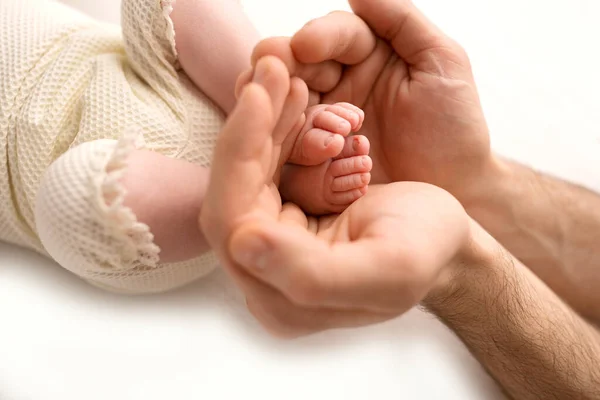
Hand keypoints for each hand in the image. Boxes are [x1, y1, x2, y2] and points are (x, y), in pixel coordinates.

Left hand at [202, 54, 473, 337]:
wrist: (445, 240)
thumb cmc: (428, 253)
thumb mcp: (388, 269)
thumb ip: (313, 274)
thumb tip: (241, 243)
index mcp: (282, 299)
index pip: (232, 219)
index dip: (238, 153)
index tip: (259, 94)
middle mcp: (264, 274)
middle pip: (232, 191)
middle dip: (250, 125)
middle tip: (271, 69)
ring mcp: (270, 244)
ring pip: (246, 172)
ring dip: (262, 120)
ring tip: (281, 73)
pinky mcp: (282, 217)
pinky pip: (264, 166)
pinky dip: (275, 127)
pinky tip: (291, 96)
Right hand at [250, 0, 495, 200]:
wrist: (458, 189)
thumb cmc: (455, 126)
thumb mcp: (441, 63)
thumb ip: (401, 21)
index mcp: (368, 54)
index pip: (336, 34)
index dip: (319, 37)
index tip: (305, 46)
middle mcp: (341, 83)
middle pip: (300, 66)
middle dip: (282, 65)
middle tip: (267, 67)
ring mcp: (326, 122)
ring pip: (287, 103)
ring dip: (276, 102)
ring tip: (264, 103)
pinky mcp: (317, 158)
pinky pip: (292, 144)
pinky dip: (286, 140)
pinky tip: (283, 140)